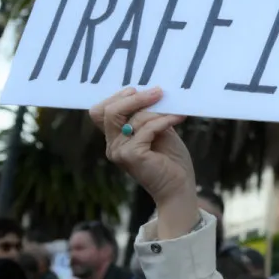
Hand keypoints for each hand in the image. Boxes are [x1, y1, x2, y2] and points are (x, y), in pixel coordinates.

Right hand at [90, 87, 196, 237]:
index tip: (137, 90)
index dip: (116, 97)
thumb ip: (149, 115)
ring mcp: (120, 152)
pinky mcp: (132, 156)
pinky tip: (178, 118)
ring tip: (176, 110)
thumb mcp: (158, 131)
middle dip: (134, 98)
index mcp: (115, 138)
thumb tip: (152, 91)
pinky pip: (146, 129)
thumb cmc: (170, 160)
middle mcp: (113, 145)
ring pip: (131, 118)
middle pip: (110, 111)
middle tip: (158, 92)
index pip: (99, 112)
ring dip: (157, 110)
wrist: (179, 187)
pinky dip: (163, 121)